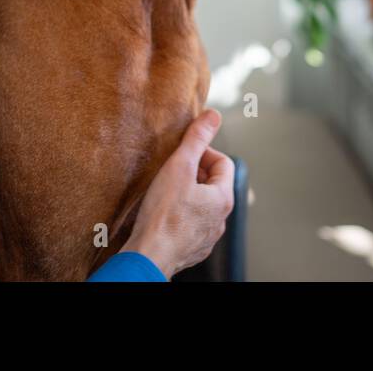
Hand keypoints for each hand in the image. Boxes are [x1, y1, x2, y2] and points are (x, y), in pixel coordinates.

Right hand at [121, 109, 234, 278]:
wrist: (148, 257)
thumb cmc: (163, 215)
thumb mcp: (179, 166)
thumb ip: (196, 139)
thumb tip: (213, 116)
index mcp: (223, 199)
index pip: (224, 163)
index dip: (205, 152)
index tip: (185, 153)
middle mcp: (220, 220)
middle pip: (213, 185)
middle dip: (195, 173)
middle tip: (172, 169)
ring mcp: (207, 237)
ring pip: (202, 206)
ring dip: (188, 194)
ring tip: (166, 191)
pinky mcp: (192, 249)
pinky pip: (191, 225)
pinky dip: (180, 215)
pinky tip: (162, 214)